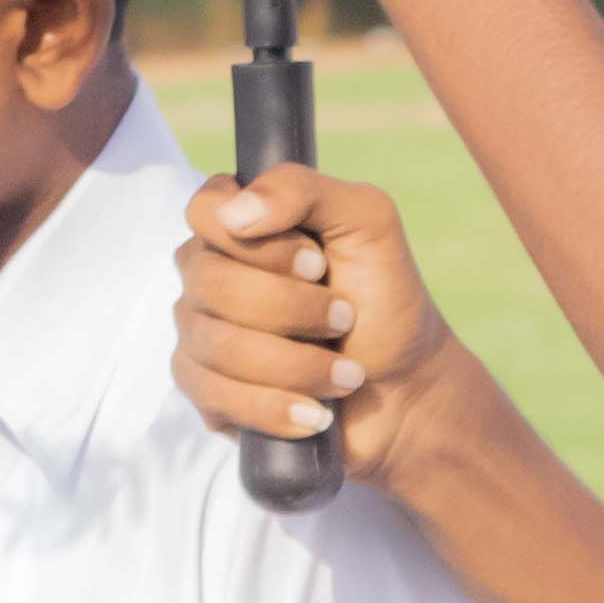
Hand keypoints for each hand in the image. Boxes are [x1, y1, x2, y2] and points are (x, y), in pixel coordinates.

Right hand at [175, 166, 464, 491]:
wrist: (404, 390)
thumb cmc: (385, 300)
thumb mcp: (367, 223)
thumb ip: (304, 189)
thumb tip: (236, 211)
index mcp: (241, 223)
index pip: (205, 210)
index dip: (260, 243)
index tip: (317, 265)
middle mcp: (209, 273)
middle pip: (210, 281)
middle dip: (291, 309)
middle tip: (344, 319)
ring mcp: (200, 332)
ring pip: (215, 343)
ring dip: (296, 364)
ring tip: (346, 375)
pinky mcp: (205, 390)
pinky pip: (214, 395)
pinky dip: (275, 406)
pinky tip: (315, 413)